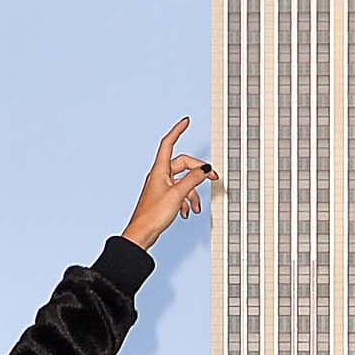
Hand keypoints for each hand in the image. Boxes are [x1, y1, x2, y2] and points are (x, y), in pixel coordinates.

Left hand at [122, 117, 216, 248]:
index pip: (168, 143)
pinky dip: (185, 201)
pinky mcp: (162, 198)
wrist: (142, 233)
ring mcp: (161, 186)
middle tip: (213, 178)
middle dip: (198, 172)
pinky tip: (185, 212)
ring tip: (195, 207)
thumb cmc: (153, 215)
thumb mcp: (178, 194)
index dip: (178, 130)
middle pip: (183, 165)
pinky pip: (179, 193)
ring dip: (192, 193)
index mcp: (160, 170)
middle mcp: (159, 175)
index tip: (186, 121)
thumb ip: (193, 180)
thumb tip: (204, 169)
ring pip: (183, 182)